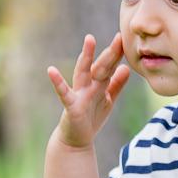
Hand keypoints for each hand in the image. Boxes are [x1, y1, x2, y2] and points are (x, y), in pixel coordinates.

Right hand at [47, 33, 130, 148]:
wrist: (77, 141)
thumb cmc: (92, 118)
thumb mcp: (108, 100)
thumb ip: (116, 85)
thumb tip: (126, 68)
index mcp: (98, 84)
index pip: (110, 67)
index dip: (118, 54)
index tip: (125, 38)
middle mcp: (89, 85)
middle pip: (101, 67)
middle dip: (110, 52)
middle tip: (119, 36)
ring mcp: (79, 94)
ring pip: (84, 73)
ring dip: (86, 57)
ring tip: (90, 39)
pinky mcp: (71, 106)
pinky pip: (64, 93)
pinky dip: (57, 82)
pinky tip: (51, 70)